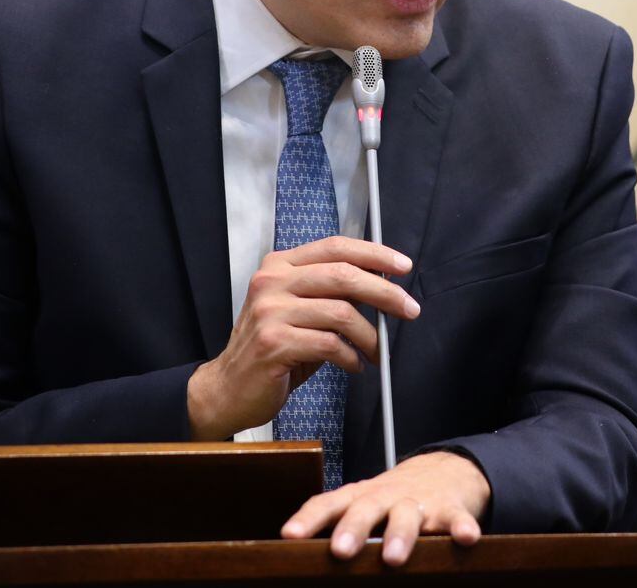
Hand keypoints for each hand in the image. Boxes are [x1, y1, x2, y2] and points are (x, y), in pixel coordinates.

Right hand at [187, 236, 417, 439]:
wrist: (227, 389)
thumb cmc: (271, 351)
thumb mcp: (298, 312)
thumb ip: (330, 294)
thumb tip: (380, 285)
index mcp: (278, 266)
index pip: (334, 247)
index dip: (374, 253)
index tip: (403, 265)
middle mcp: (271, 282)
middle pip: (344, 275)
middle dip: (385, 293)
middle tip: (409, 309)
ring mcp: (269, 312)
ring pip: (341, 313)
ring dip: (370, 336)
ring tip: (378, 352)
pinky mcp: (273, 344)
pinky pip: (329, 345)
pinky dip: (351, 357)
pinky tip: (354, 365)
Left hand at [282, 451, 489, 565]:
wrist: (444, 470)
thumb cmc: (392, 499)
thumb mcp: (363, 506)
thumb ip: (338, 527)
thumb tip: (298, 557)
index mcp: (359, 497)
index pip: (328, 504)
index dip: (308, 519)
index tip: (289, 536)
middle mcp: (385, 497)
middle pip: (366, 509)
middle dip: (353, 529)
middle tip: (340, 550)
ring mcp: (418, 503)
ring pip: (407, 517)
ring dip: (400, 535)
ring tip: (393, 558)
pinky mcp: (450, 509)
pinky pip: (456, 519)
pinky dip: (461, 527)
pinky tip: (466, 539)